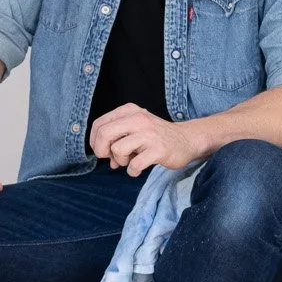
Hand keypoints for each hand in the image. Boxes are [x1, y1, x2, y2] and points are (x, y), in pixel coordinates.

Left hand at [88, 104, 203, 175]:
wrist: (186, 140)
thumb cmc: (155, 136)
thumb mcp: (134, 128)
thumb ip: (116, 138)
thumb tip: (105, 157)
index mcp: (130, 111)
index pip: (99, 124)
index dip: (95, 141)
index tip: (103, 151)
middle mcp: (138, 119)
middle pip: (104, 134)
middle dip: (102, 151)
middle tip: (112, 159)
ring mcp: (149, 134)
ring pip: (117, 149)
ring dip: (120, 161)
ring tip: (131, 160)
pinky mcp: (158, 150)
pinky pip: (134, 164)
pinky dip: (133, 171)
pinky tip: (138, 168)